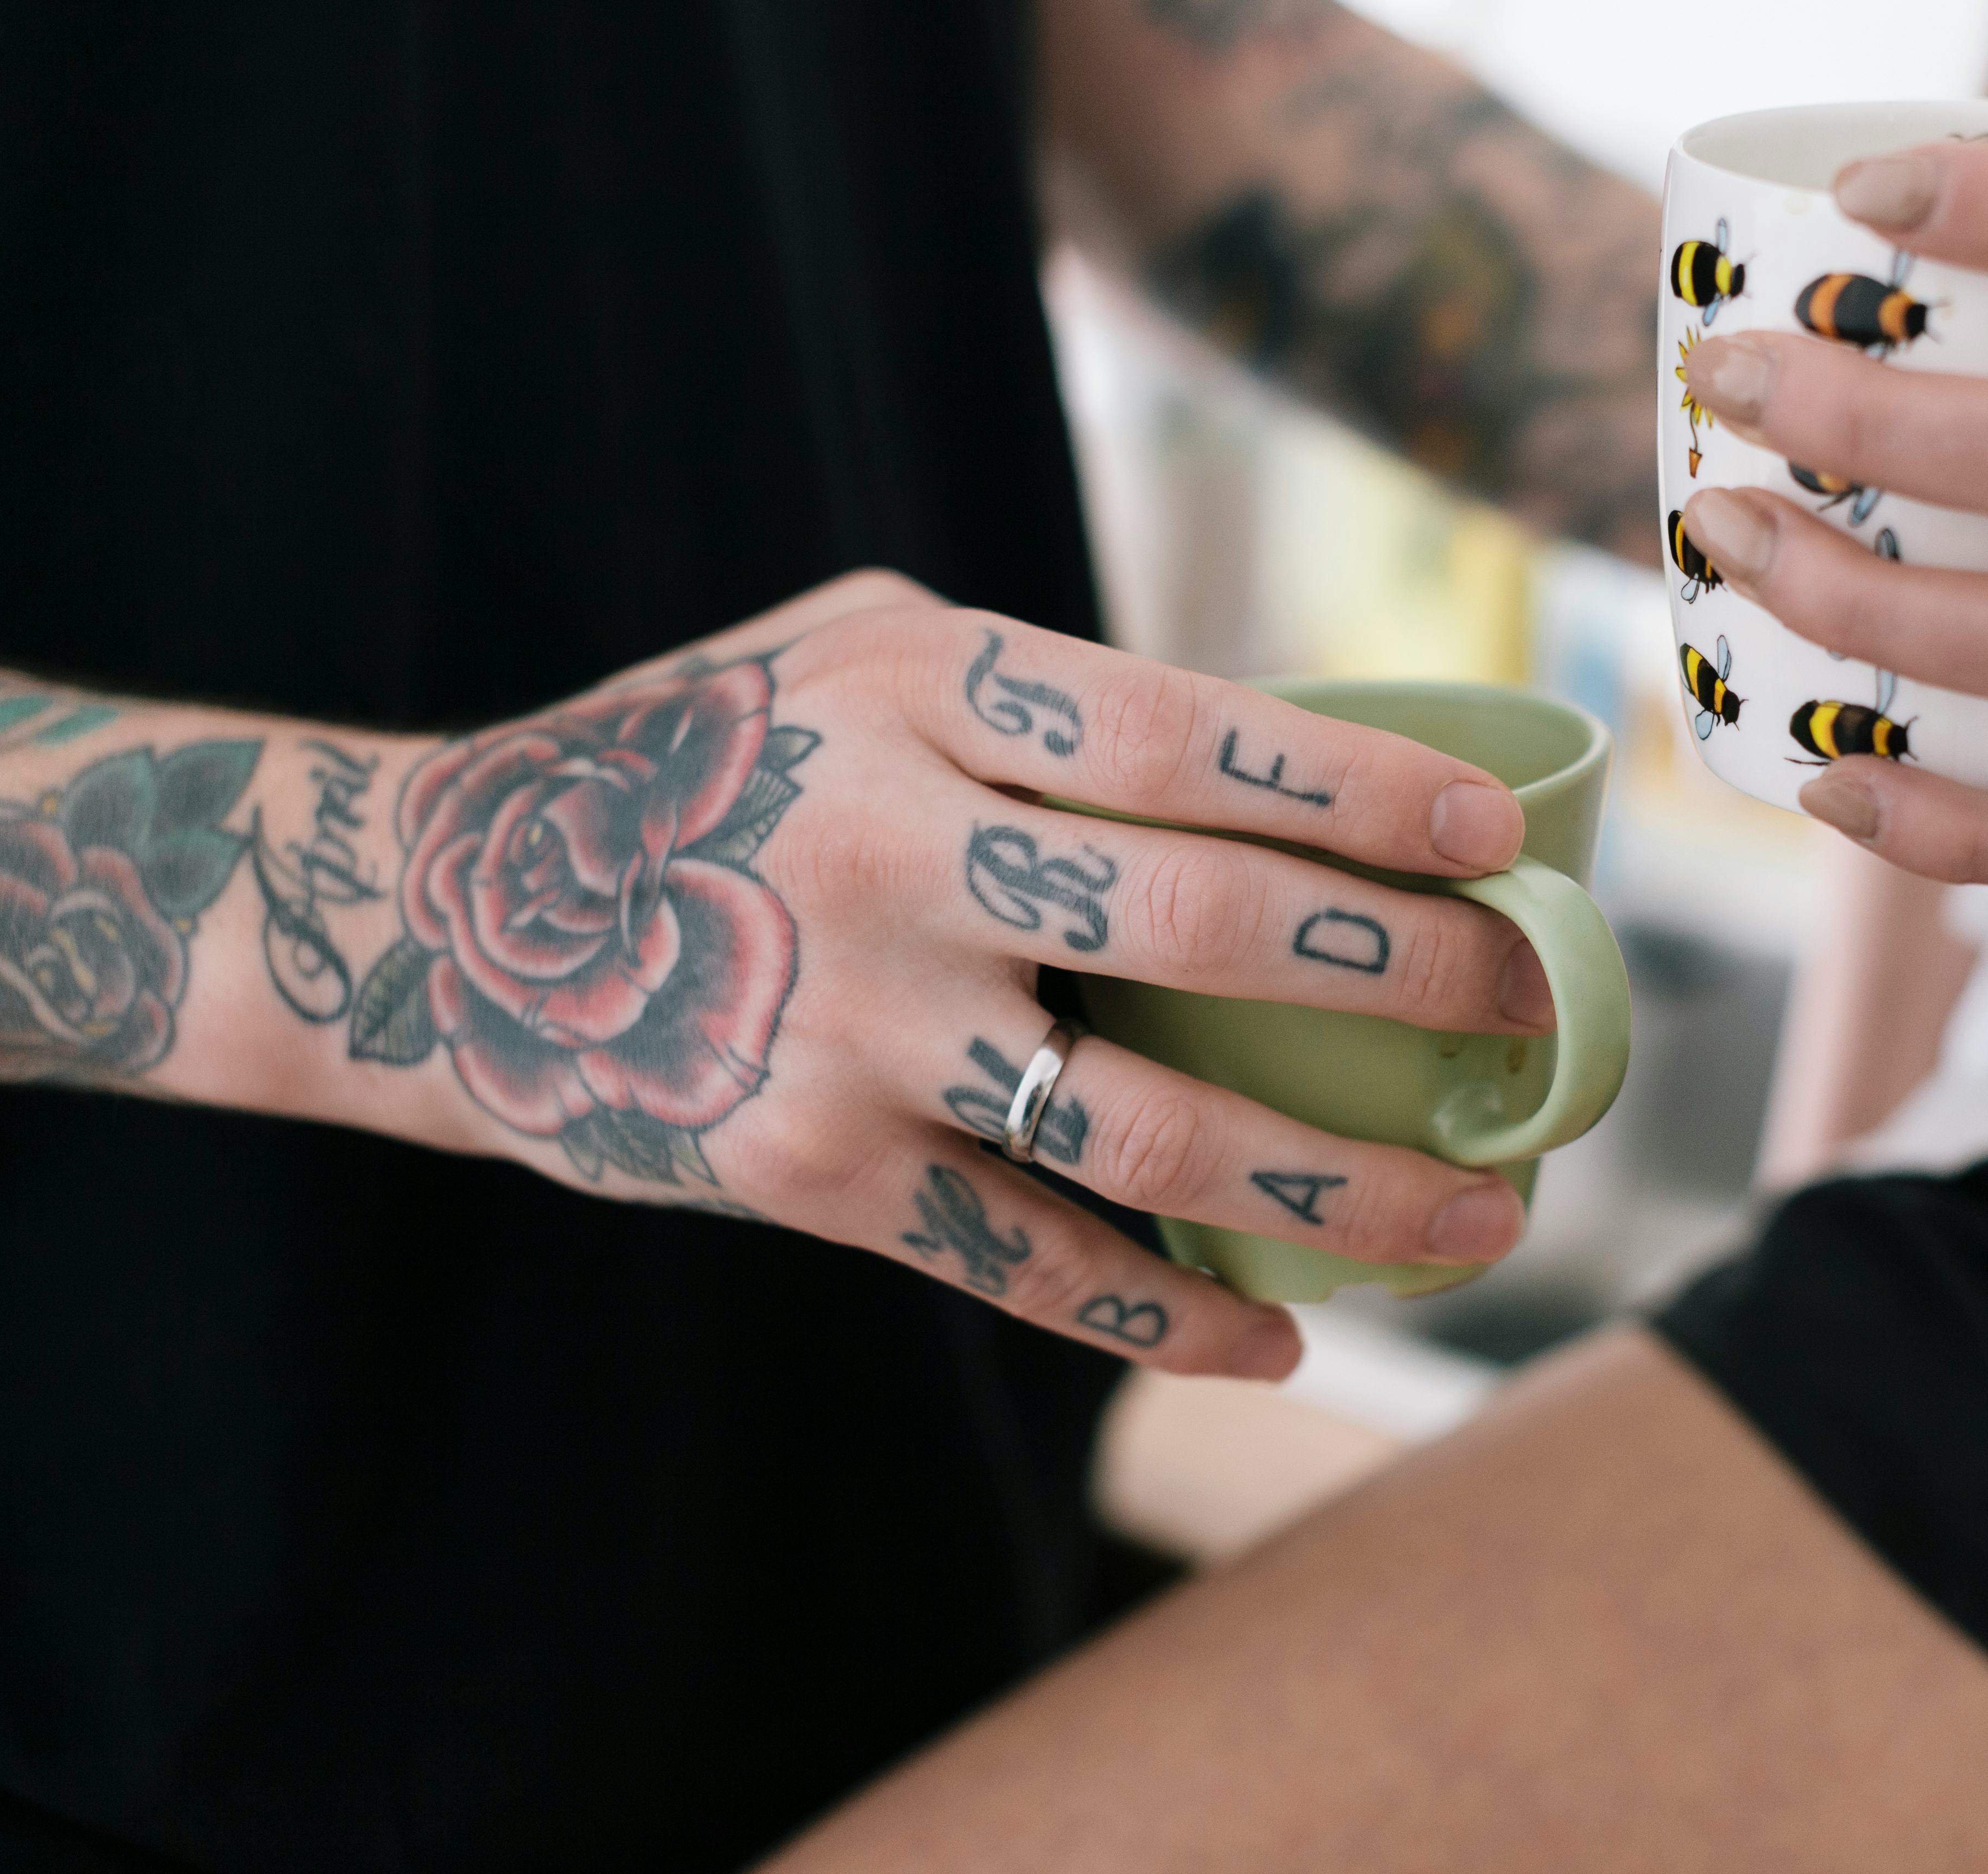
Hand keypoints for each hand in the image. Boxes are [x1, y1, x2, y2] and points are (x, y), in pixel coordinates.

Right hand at [364, 573, 1548, 1378]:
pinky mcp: (806, 1176)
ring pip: (1145, 1137)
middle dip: (1405, 981)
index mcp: (914, 694)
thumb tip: (1301, 774)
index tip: (1499, 834)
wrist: (447, 921)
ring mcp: (843, 1031)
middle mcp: (885, 856)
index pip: (1186, 739)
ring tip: (1478, 1223)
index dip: (1358, 787)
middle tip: (1540, 1024)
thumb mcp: (861, 656)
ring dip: (1339, 1191)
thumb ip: (1051, 706)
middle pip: (1200, 931)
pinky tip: (1278, 1332)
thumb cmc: (707, 756)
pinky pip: (1028, 1262)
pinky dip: (1168, 1319)